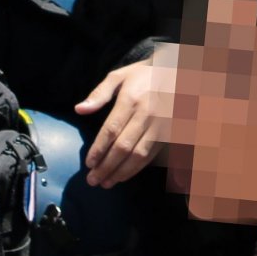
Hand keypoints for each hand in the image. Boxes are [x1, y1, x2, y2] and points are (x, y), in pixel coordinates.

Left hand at [75, 47, 174, 186]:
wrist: (177, 73)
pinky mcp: (169, 134)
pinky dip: (136, 169)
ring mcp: (160, 126)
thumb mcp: (119, 77)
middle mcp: (146, 114)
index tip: (89, 163)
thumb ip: (99, 94)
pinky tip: (123, 175)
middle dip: (106, 166)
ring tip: (106, 182)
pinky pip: (151, 155)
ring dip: (121, 172)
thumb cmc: (143, 76)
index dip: (99, 149)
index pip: (111, 130)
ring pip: (139, 155)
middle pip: (123, 147)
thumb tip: (79, 110)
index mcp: (131, 99)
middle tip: (93, 180)